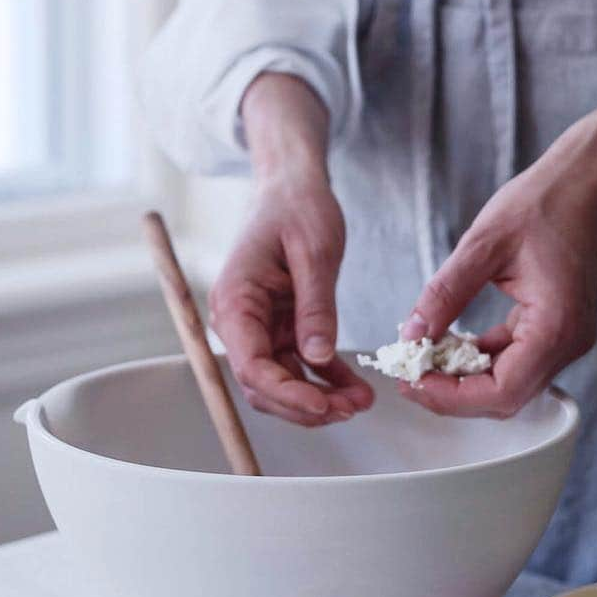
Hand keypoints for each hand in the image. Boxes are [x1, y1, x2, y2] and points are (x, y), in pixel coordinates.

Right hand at [209, 165, 374, 427]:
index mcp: (235, 300)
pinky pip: (300, 363)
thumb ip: (315, 306)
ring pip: (283, 380)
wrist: (293, 187)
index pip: (251, 364)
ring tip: (361, 401)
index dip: (286, 393)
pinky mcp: (281, 326)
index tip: (323, 406)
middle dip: (306, 404)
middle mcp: (239, 320)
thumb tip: (317, 357)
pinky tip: (354, 387)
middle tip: (351, 409)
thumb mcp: (315, 253)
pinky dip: (326, 378)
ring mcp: (259, 326)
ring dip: (319, 397)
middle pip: (264, 383)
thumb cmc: (297, 208)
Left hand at [397, 113, 596, 418]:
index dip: (453, 397)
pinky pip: (517, 357)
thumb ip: (445, 293)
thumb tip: (412, 334)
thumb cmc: (544, 202)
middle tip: (410, 375)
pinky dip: (484, 357)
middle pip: (506, 396)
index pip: (502, 391)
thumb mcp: (483, 245)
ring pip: (511, 381)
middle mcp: (569, 343)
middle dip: (455, 393)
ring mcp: (567, 337)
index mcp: (556, 327)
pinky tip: (452, 341)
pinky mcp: (558, 326)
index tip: (412, 381)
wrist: (587, 180)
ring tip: (423, 358)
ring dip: (467, 377)